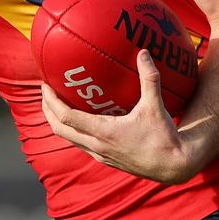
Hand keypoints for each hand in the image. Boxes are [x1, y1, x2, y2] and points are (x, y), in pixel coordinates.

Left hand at [41, 50, 199, 183]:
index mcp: (104, 133)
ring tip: (57, 102)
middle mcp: (97, 146)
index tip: (45, 85)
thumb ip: (149, 78)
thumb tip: (143, 53)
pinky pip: (81, 144)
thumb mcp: (156, 106)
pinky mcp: (106, 159)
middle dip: (48, 110)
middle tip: (46, 90)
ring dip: (58, 121)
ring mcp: (100, 155)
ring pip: (69, 138)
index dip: (51, 101)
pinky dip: (73, 129)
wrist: (173, 166)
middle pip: (59, 129)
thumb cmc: (163, 137)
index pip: (67, 117)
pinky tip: (81, 118)